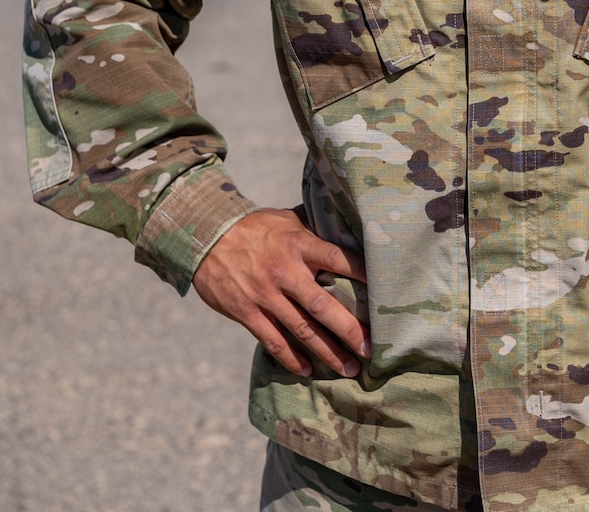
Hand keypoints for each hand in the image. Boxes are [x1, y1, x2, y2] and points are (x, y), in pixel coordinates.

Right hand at [193, 207, 369, 377]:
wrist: (204, 236)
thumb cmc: (253, 226)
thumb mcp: (285, 218)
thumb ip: (313, 227)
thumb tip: (345, 222)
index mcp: (298, 245)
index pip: (338, 259)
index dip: (363, 275)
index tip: (385, 294)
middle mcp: (285, 272)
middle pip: (324, 305)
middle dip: (350, 330)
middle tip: (372, 349)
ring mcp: (265, 295)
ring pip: (302, 329)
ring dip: (327, 352)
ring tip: (347, 368)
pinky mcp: (246, 312)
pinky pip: (273, 340)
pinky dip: (291, 358)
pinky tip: (307, 370)